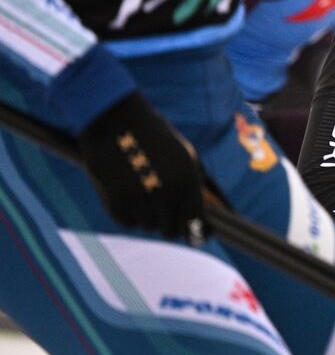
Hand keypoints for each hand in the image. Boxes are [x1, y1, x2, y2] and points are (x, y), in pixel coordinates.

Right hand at [77, 92, 205, 243]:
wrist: (116, 118)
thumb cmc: (154, 135)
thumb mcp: (183, 156)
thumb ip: (192, 185)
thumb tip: (199, 219)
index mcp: (187, 178)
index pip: (195, 222)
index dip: (196, 232)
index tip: (196, 236)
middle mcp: (166, 190)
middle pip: (171, 230)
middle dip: (170, 225)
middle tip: (165, 215)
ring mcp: (140, 196)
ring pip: (148, 226)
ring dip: (148, 217)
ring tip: (145, 194)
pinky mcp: (115, 198)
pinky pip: (126, 222)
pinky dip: (128, 214)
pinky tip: (128, 194)